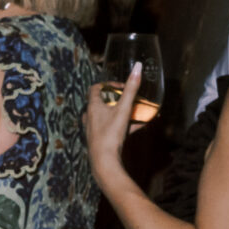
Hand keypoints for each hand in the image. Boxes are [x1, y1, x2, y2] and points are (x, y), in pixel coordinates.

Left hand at [84, 68, 139, 185]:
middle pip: (102, 102)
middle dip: (118, 100)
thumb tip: (138, 66)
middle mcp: (90, 117)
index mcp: (92, 107)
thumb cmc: (111, 134)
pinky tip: (137, 129)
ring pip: (107, 117)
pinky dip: (123, 127)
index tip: (122, 87)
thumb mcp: (123, 110)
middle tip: (130, 100)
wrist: (104, 162)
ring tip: (135, 114)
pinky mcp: (99, 140)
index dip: (108, 85)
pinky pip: (111, 129)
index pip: (95, 88)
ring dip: (121, 114)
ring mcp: (93, 130)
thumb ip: (131, 89)